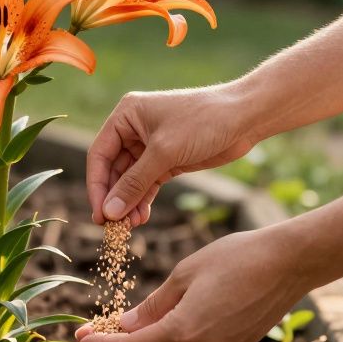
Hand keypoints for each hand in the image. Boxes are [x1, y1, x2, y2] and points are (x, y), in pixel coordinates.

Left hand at [76, 229, 309, 341]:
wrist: (289, 262)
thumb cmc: (236, 257)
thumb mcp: (185, 273)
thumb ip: (153, 305)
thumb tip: (127, 327)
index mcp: (185, 330)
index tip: (81, 339)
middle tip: (102, 327)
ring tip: (135, 319)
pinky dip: (176, 340)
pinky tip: (173, 318)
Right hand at [88, 83, 256, 224]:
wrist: (245, 118)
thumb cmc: (203, 121)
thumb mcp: (165, 152)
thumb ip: (135, 183)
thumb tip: (110, 212)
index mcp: (126, 115)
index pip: (100, 154)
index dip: (97, 186)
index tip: (99, 214)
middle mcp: (134, 129)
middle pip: (113, 169)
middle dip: (114, 197)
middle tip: (112, 226)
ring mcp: (151, 145)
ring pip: (131, 180)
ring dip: (128, 202)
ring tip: (129, 226)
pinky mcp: (168, 159)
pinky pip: (148, 183)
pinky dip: (143, 200)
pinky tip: (141, 217)